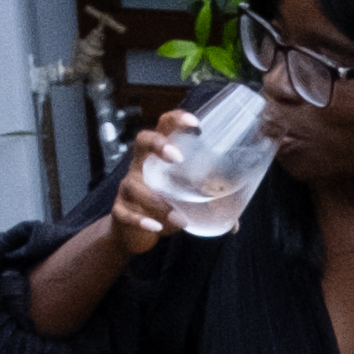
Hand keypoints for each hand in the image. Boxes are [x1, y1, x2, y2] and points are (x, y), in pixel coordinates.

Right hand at [110, 109, 199, 255]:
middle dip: (158, 144)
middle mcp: (141, 165)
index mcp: (159, 156)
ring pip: (133, 184)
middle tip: (177, 157)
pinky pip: (125, 212)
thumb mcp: (187, 201)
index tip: (196, 124)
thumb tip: (234, 224)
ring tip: (178, 218)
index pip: (164, 126)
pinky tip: (156, 227)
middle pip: (142, 140)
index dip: (177, 119)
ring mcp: (128, 186)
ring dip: (156, 200)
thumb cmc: (163, 207)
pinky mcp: (120, 209)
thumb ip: (209, 208)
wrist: (133, 234)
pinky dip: (140, 220)